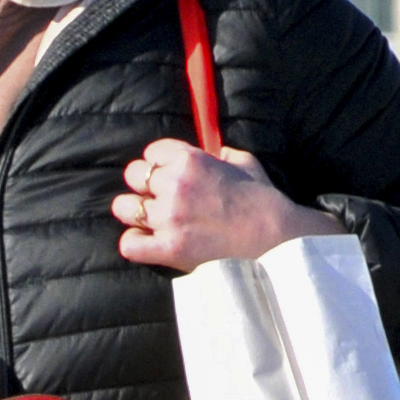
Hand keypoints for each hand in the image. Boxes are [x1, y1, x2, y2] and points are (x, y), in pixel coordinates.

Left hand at [113, 139, 347, 273]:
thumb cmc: (264, 201)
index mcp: (191, 160)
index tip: (168, 172)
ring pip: (123, 208)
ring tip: (149, 219)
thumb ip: (222, 154)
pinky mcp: (168, 248)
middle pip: (133, 175)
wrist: (276, 240)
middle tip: (158, 197)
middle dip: (144, 185)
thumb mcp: (246, 163)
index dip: (158, 162)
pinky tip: (147, 242)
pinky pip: (128, 244)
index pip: (152, 151)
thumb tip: (213, 152)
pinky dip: (134, 243)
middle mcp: (175, 185)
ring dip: (134, 212)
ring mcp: (168, 217)